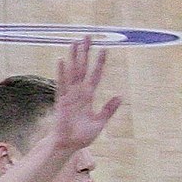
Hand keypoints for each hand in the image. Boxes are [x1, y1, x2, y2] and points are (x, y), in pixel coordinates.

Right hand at [45, 37, 122, 155]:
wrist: (67, 145)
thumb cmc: (82, 135)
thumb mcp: (100, 122)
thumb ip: (108, 109)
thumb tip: (120, 96)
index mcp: (88, 96)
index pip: (95, 75)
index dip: (99, 62)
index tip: (104, 49)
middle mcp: (78, 92)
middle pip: (82, 68)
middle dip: (85, 52)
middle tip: (87, 36)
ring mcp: (69, 95)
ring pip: (72, 72)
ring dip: (74, 57)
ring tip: (75, 42)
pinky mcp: (61, 101)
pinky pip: (61, 84)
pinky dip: (61, 73)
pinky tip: (62, 60)